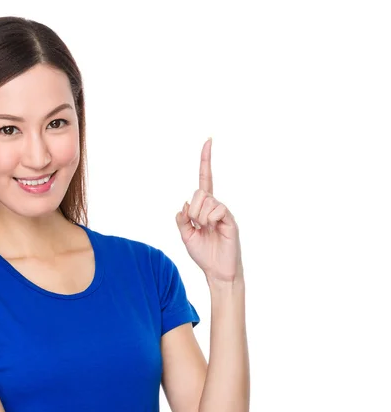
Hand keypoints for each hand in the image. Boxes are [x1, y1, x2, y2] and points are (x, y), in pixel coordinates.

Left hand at [175, 138, 242, 283]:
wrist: (216, 270)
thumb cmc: (203, 253)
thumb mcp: (185, 235)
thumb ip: (182, 218)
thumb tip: (185, 203)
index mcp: (203, 207)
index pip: (205, 179)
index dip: (205, 161)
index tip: (208, 140)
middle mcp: (214, 206)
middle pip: (198, 192)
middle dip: (192, 210)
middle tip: (198, 226)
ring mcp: (223, 211)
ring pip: (205, 201)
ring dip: (200, 218)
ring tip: (207, 230)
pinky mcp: (230, 218)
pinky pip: (216, 209)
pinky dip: (209, 220)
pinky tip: (214, 229)